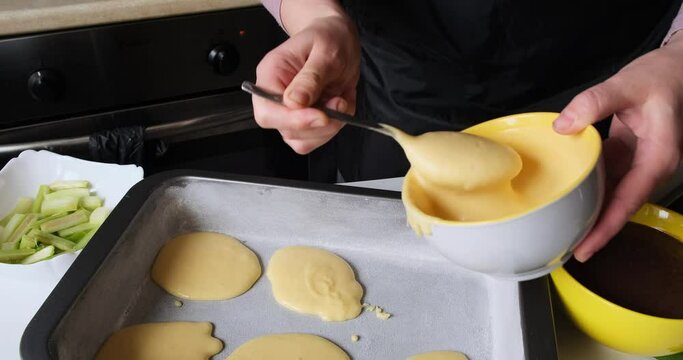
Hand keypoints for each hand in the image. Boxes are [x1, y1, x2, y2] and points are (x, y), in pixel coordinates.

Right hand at [253, 10, 359, 153]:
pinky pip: (316, 138)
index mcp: (270, 75)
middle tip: (339, 102)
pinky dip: (335, 127)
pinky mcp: (305, 121)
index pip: (268, 112)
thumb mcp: (325, 51)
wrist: (338, 39)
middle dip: (318, 124)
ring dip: (330, 126)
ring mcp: (289, 112)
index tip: (322, 116)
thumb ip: (311, 77)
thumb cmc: (328, 38)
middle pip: (286, 130)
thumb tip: (294, 102)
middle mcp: (275, 97)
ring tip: (341, 99)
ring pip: (303, 140)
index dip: (293, 120)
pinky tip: (340, 106)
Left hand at [553, 34, 682, 261]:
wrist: (676, 66)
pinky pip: (608, 176)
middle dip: (596, 229)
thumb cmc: (661, 76)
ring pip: (613, 193)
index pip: (628, 201)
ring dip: (591, 210)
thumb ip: (594, 102)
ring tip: (564, 229)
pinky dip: (589, 185)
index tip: (586, 248)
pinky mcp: (628, 153)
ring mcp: (640, 161)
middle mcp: (651, 165)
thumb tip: (563, 125)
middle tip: (566, 248)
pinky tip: (568, 192)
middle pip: (620, 205)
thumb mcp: (627, 84)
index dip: (606, 227)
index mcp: (658, 158)